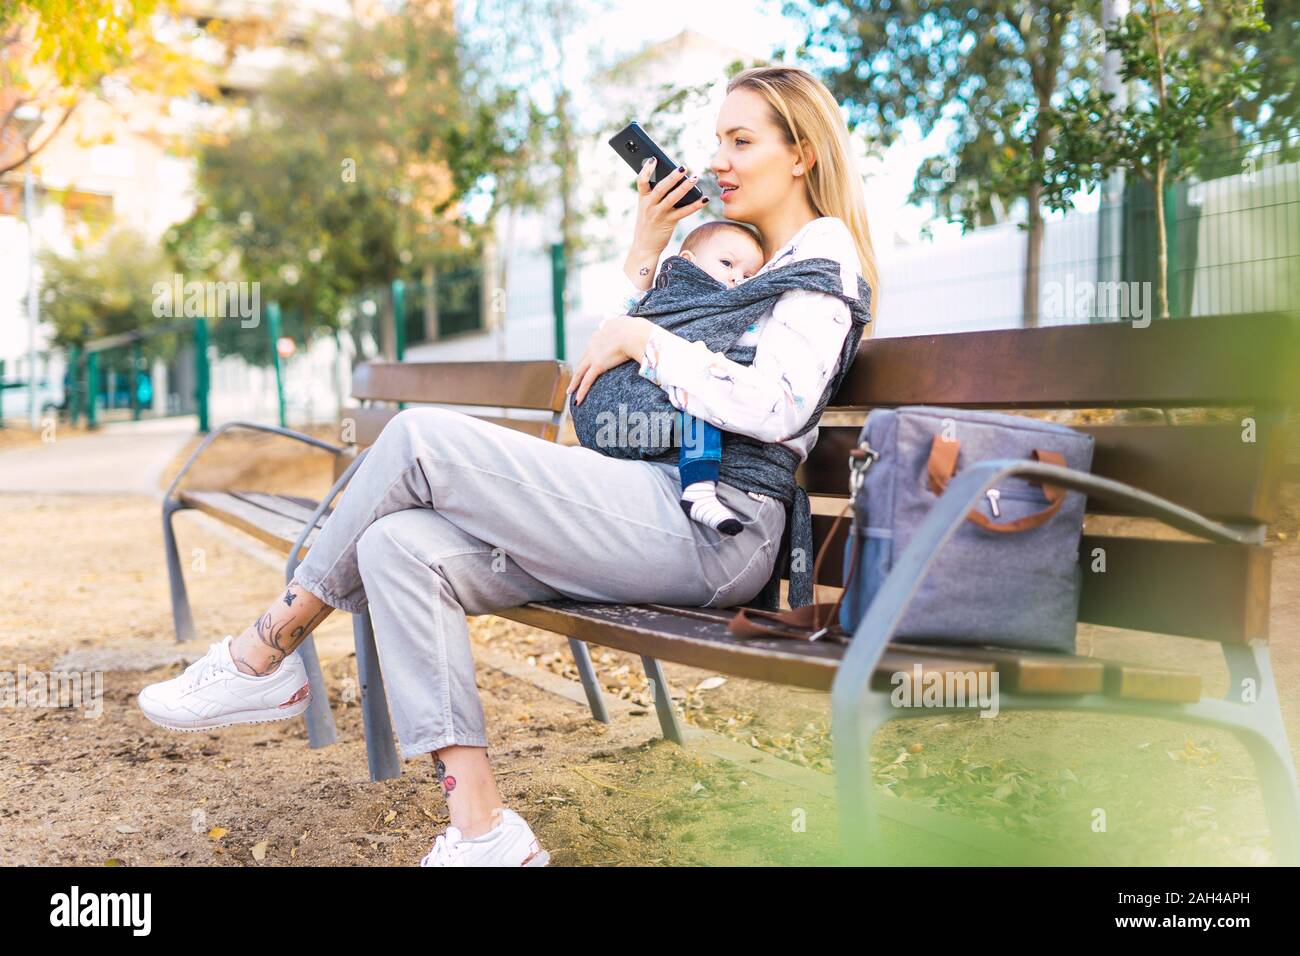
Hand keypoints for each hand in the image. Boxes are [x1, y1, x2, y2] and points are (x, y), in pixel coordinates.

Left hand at [567, 315, 654, 404]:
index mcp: (602, 333)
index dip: (590, 354)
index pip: (594, 346)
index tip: (589, 360)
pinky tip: (578, 400)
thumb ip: (630, 330)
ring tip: (570, 391)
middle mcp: (594, 343)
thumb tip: (639, 333)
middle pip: (583, 359)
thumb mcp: (631, 325)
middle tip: (575, 378)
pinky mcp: (597, 365)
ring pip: (580, 371)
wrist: (634, 333)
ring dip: (574, 382)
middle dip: (579, 369)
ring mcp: (594, 355)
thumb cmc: (637, 329)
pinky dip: (581, 391)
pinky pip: (586, 381)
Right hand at [624, 158, 708, 288]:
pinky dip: (695, 205)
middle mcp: (649, 205)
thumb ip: (655, 195)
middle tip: (683, 167)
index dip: (647, 169)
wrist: (645, 246)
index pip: (641, 181)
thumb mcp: (647, 208)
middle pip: (661, 188)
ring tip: (695, 178)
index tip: (654, 159)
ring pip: (673, 198)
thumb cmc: (648, 223)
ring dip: (685, 187)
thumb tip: (674, 179)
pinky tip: (704, 198)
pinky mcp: (669, 223)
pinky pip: (684, 212)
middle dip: (672, 177)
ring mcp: (659, 214)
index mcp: (642, 199)